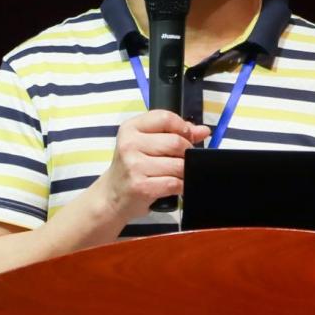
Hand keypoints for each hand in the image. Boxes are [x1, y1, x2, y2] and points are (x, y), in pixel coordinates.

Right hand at [95, 110, 210, 221]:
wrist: (111, 196)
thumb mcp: (145, 144)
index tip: (187, 137)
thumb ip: (173, 133)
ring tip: (177, 174)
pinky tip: (175, 186)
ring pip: (179, 165)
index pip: (165, 118)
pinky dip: (181, 186)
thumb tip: (203, 131)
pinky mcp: (141, 186)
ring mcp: (134, 166)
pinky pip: (175, 183)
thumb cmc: (132, 167)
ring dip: (184, 172)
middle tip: (182, 160)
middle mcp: (130, 144)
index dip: (183, 127)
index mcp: (131, 128)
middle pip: (176, 142)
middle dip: (187, 152)